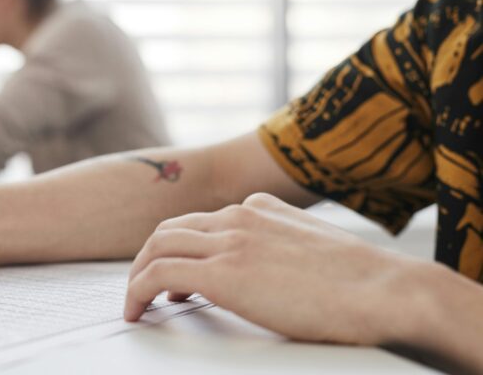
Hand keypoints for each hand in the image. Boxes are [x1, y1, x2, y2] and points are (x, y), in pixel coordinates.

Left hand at [124, 193, 422, 345]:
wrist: (384, 290)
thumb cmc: (360, 280)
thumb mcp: (312, 245)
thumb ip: (280, 241)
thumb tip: (267, 264)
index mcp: (258, 208)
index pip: (199, 221)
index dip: (179, 247)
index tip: (174, 276)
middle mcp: (237, 217)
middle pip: (170, 229)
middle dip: (149, 257)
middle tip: (143, 286)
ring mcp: (229, 241)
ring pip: (157, 247)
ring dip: (137, 275)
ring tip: (136, 303)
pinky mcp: (222, 272)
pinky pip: (158, 275)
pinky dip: (138, 291)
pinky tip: (138, 311)